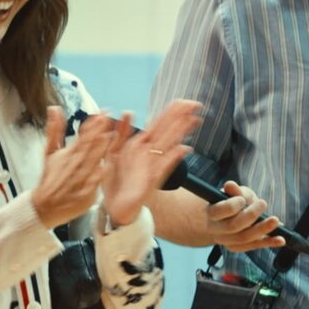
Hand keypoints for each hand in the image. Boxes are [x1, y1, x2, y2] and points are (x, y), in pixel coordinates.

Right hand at [29, 107, 117, 228]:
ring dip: (99, 150)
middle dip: (97, 132)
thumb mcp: (50, 153)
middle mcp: (75, 165)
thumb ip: (54, 130)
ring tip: (109, 136)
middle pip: (88, 147)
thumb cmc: (50, 178)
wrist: (44, 206)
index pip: (82, 136)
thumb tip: (54, 108)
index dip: (92, 124)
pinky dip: (96, 176)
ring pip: (91, 163)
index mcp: (69, 153)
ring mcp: (79, 180)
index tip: (101, 112)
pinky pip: (92, 185)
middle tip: (107, 118)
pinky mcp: (84, 195)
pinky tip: (104, 167)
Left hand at [101, 100, 201, 225]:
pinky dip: (172, 158)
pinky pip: (163, 167)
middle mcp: (149, 154)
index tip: (184, 101)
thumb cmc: (115, 181)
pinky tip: (183, 149)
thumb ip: (121, 133)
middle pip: (167, 131)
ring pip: (168, 145)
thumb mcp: (113, 152)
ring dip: (180, 133)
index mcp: (140, 145)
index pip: (158, 124)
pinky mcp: (151, 181)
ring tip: (193, 120)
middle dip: (180, 117)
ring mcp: (152, 166)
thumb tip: (131, 112)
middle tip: (195, 104)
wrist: (114, 207)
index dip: (171, 112)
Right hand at [206, 181, 286, 251]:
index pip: (218, 212)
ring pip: (244, 238)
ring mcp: (227, 241)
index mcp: (212, 213)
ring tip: (276, 221)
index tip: (242, 200)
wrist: (227, 218)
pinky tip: (281, 240)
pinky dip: (269, 242)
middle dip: (250, 215)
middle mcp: (216, 230)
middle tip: (263, 203)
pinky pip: (254, 246)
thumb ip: (235, 190)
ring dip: (262, 229)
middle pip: (233, 226)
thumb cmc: (233, 200)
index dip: (231, 206)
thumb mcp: (234, 192)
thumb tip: (230, 185)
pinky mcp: (239, 247)